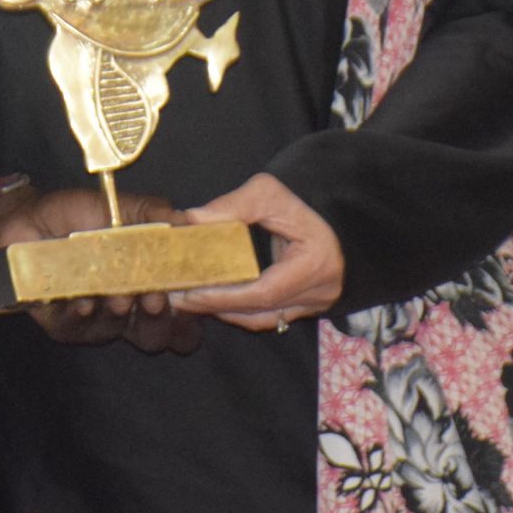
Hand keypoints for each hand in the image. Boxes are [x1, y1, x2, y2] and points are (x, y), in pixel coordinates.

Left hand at [0, 185, 200, 353]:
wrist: (28, 217)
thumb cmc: (77, 215)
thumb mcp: (121, 208)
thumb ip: (155, 217)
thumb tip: (186, 223)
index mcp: (148, 287)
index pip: (182, 320)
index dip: (191, 318)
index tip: (191, 299)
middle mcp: (126, 311)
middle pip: (155, 336)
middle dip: (159, 319)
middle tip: (155, 298)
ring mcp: (94, 321)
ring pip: (116, 329)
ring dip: (119, 310)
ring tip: (118, 292)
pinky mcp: (62, 325)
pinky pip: (77, 326)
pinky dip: (83, 312)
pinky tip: (83, 297)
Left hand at [171, 171, 343, 331]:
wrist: (335, 212)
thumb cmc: (304, 199)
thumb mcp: (269, 193)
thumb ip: (232, 206)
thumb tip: (190, 220)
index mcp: (315, 264)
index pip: (264, 292)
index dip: (225, 296)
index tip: (191, 291)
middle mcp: (318, 292)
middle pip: (260, 311)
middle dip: (216, 306)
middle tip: (177, 297)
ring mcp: (314, 303)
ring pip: (264, 319)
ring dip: (225, 312)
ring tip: (189, 301)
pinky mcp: (306, 305)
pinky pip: (270, 316)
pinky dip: (241, 311)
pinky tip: (214, 302)